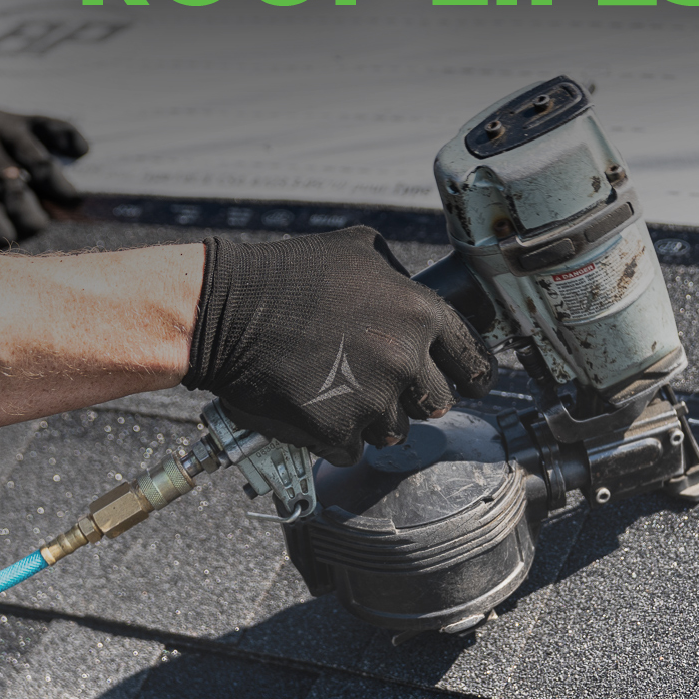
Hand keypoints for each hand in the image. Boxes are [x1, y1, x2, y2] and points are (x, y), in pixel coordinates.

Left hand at [0, 82, 88, 245]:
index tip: (6, 239)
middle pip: (8, 175)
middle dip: (25, 204)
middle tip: (41, 229)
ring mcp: (0, 124)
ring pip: (31, 151)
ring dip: (52, 175)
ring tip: (71, 199)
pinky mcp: (16, 118)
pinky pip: (45, 122)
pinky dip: (64, 132)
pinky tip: (81, 149)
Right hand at [182, 227, 495, 466]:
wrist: (224, 311)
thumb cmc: (286, 276)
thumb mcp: (358, 249)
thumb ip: (400, 276)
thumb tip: (420, 293)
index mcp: (420, 315)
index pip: (474, 361)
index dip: (471, 374)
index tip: (467, 382)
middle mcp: (405, 360)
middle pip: (438, 402)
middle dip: (414, 395)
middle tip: (379, 380)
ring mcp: (372, 400)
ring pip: (396, 430)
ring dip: (373, 417)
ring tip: (337, 387)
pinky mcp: (337, 432)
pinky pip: (353, 449)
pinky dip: (335, 435)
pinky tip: (314, 406)